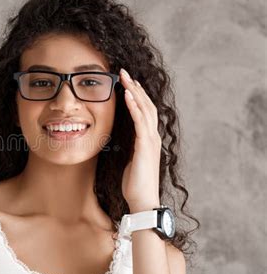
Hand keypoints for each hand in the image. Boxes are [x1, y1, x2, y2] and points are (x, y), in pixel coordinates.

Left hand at [119, 68, 161, 212]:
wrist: (142, 200)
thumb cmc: (135, 184)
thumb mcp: (130, 160)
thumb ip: (129, 147)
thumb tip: (121, 140)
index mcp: (148, 139)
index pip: (144, 112)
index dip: (137, 96)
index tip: (127, 83)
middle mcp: (152, 136)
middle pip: (146, 105)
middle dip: (135, 87)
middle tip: (124, 72)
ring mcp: (151, 140)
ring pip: (145, 108)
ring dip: (134, 91)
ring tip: (125, 77)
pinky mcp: (145, 146)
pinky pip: (140, 121)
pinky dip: (134, 106)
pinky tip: (128, 94)